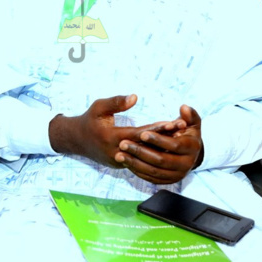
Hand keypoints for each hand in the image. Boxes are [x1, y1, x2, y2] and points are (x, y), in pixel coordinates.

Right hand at [49, 95, 176, 168]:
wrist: (76, 141)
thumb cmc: (89, 120)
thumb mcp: (99, 107)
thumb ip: (116, 102)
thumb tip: (135, 96)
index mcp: (112, 137)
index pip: (141, 134)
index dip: (159, 128)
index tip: (175, 122)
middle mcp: (117, 152)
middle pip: (147, 147)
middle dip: (166, 138)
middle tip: (185, 131)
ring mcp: (120, 161)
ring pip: (145, 155)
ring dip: (163, 147)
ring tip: (180, 138)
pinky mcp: (122, 165)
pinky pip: (141, 159)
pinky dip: (153, 153)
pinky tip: (167, 147)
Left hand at [117, 105, 202, 183]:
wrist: (192, 152)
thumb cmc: (188, 132)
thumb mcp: (192, 122)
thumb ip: (189, 114)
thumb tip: (183, 107)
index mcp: (192, 148)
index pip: (174, 145)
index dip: (158, 140)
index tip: (142, 133)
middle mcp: (187, 164)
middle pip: (161, 160)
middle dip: (141, 151)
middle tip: (123, 143)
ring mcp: (178, 175)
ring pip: (154, 171)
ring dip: (135, 163)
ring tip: (119, 155)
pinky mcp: (168, 181)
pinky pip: (151, 178)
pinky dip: (138, 171)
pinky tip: (125, 163)